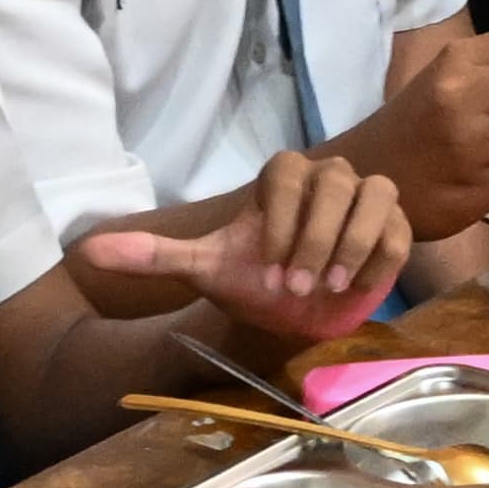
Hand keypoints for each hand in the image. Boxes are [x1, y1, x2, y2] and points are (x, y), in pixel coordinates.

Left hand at [81, 152, 410, 340]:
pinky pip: (399, 231)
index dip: (282, 221)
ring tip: (331, 286)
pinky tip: (355, 289)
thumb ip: (153, 257)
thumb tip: (89, 250)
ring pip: (375, 194)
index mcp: (284, 179)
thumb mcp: (202, 270)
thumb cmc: (251, 282)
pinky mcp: (394, 229)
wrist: (289, 314)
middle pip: (336, 182)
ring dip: (352, 242)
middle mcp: (328, 178)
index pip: (288, 173)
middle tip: (297, 286)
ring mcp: (365, 200)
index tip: (267, 270)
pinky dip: (379, 259)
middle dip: (316, 238)